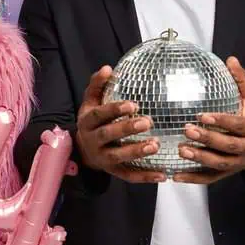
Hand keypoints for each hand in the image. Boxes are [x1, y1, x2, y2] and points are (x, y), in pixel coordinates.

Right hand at [75, 66, 164, 182]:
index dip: (114, 110)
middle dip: (126, 129)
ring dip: (136, 151)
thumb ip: (97, 85)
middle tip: (147, 122)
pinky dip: (145, 177)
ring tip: (155, 145)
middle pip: (107, 135)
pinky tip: (162, 174)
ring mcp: (102, 158)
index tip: (133, 104)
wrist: (83, 151)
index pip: (99, 115)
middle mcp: (92, 140)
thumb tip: (107, 68)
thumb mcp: (90, 103)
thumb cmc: (93, 121)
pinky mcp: (113, 172)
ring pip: (118, 157)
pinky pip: (128, 175)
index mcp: (87, 121)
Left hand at [175, 57, 244, 183]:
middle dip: (207, 139)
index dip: (221, 121)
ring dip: (199, 158)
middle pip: (227, 146)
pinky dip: (192, 179)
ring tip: (181, 150)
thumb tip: (231, 59)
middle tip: (187, 130)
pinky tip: (175, 176)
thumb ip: (242, 81)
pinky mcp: (225, 173)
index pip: (237, 126)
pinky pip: (209, 179)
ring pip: (218, 164)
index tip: (202, 115)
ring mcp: (236, 163)